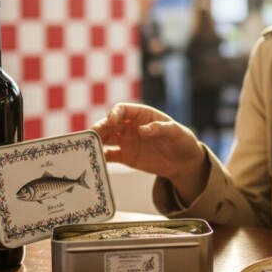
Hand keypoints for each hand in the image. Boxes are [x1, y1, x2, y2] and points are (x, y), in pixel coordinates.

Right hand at [91, 103, 207, 203]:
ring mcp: (126, 141)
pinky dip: (101, 157)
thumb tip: (142, 130)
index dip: (114, 114)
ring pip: (106, 138)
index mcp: (141, 115)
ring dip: (96, 141)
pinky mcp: (126, 157)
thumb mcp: (176, 132)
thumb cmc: (182, 140)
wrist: (184, 162)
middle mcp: (130, 126)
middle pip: (110, 123)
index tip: (111, 121)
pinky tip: (94, 160)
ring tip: (88, 147)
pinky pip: (109, 155)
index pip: (122, 109)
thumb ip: (160, 129)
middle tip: (91, 134)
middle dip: (100, 127)